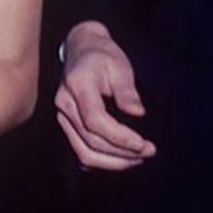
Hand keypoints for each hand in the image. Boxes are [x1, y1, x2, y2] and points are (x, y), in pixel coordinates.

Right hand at [54, 21, 156, 170]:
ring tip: (138, 159)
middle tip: (149, 151)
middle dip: (122, 153)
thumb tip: (138, 114)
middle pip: (91, 141)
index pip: (95, 120)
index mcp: (77, 85)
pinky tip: (122, 159)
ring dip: (113, 163)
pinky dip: (103, 161)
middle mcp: (64, 103)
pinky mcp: (67, 124)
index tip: (143, 144)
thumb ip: (127, 91)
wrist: (82, 49)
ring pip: (84, 152)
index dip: (120, 137)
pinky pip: (81, 151)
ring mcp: (63, 116)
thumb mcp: (119, 66)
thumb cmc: (103, 56)